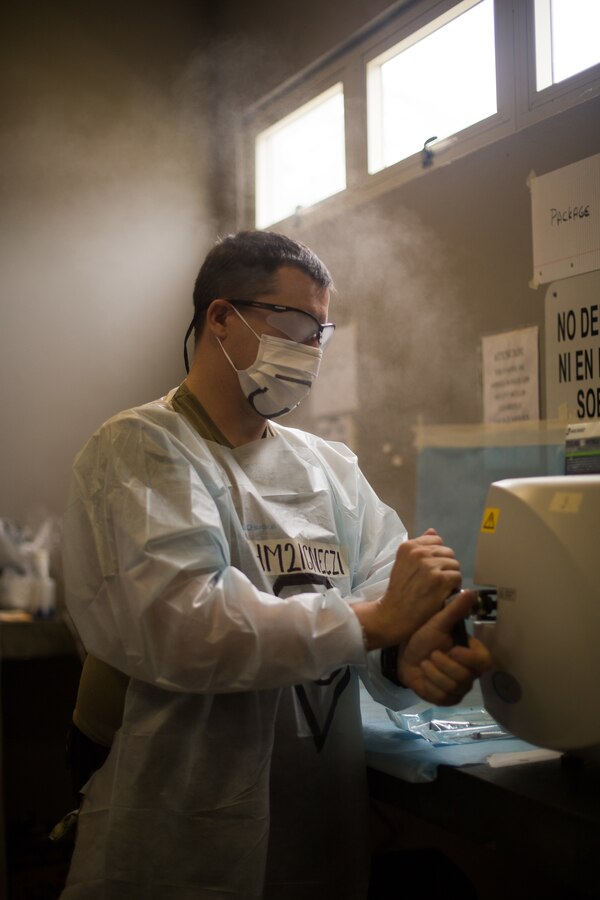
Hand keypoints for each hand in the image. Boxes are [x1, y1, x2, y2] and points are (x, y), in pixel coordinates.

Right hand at [354, 529, 462, 649]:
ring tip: (439, 588)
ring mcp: (430, 566)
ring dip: (451, 577)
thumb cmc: (400, 590)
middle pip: (448, 552)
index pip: (437, 540)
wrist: (395, 614)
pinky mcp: (441, 580)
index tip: (430, 569)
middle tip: (435, 581)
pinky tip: (443, 594)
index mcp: (409, 546)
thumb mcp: (404, 562)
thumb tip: (433, 530)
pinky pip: (457, 577)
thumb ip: (419, 546)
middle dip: (445, 566)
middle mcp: (419, 553)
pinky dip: (454, 587)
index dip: (437, 556)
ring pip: (455, 565)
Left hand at [397, 590, 491, 705]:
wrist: (404, 656)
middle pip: (464, 676)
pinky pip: (442, 697)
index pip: (483, 661)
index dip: (468, 658)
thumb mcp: (437, 623)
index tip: (453, 649)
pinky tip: (423, 676)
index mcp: (473, 654)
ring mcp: (460, 688)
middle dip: (442, 663)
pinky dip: (428, 685)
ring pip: (452, 686)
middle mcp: (470, 673)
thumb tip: (471, 592)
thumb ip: (455, 610)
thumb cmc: (423, 638)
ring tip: (424, 663)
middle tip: (430, 654)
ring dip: (432, 672)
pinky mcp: (447, 699)